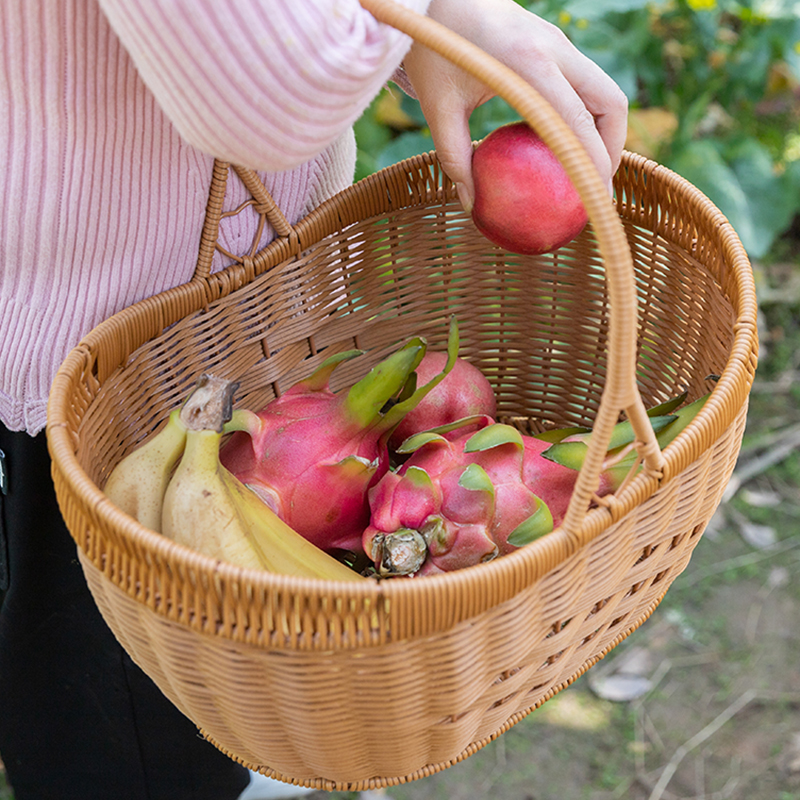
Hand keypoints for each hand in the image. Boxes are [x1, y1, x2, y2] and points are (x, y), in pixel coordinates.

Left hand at [401, 0, 627, 210]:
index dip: (594, 161)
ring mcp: (559, 42)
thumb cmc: (434, 50)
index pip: (577, 119)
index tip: (594, 197)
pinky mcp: (554, 42)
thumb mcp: (438, 106)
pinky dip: (587, 115)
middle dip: (613, 148)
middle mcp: (554, 49)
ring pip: (604, 90)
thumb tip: (469, 203)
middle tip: (596, 187)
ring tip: (588, 170)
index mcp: (528, 63)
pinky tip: (566, 145)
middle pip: (611, 102)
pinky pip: (585, 83)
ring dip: (604, 131)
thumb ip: (455, 156)